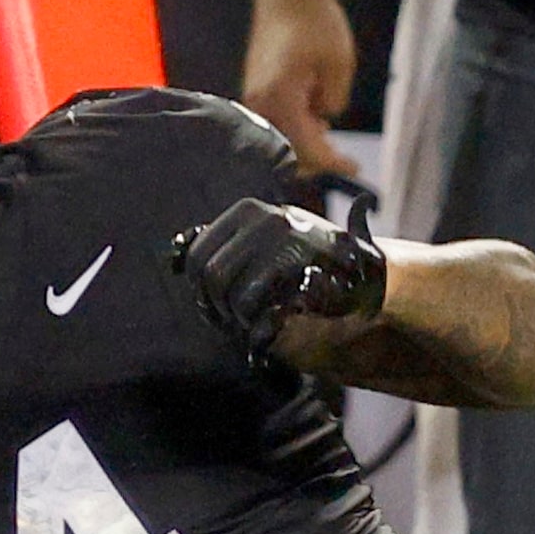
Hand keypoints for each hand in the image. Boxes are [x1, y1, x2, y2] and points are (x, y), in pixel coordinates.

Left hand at [172, 197, 386, 351]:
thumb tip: (173, 254)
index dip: (198, 288)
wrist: (361, 273)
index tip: (212, 305)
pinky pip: (253, 302)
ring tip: (252, 320)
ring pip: (228, 290)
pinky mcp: (298, 267)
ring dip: (235, 316)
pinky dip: (254, 322)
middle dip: (215, 306)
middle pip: (209, 274)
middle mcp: (262, 218)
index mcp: (247, 211)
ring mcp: (282, 239)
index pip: (195, 255)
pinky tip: (268, 322)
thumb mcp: (264, 243)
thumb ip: (226, 247)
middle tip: (231, 320)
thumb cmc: (305, 261)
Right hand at [241, 0, 359, 178]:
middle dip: (315, 156)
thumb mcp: (339, 64)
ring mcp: (250, 98)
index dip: (333, 163)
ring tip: (323, 120)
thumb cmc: (314, 20)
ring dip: (302, 140)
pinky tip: (309, 112)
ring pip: (276, 139)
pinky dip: (290, 126)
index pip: (307, 148)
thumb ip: (333, 101)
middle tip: (341, 153)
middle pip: (286, 152)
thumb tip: (324, 120)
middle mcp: (257, 103)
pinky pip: (269, 121)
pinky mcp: (250, 92)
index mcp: (279, 98)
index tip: (353, 169)